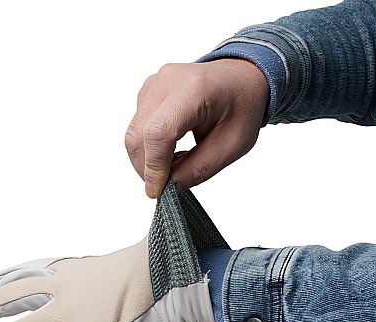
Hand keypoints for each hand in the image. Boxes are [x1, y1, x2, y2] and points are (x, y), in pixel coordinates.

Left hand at [0, 237, 215, 321]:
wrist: (187, 273)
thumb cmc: (172, 258)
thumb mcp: (146, 245)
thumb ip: (143, 235)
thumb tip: (163, 204)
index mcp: (80, 268)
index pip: (32, 271)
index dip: (6, 279)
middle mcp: (70, 289)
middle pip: (16, 297)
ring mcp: (76, 316)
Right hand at [125, 59, 268, 197]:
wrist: (240, 77)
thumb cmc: (241, 107)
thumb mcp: (232, 145)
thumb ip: (199, 168)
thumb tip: (169, 186)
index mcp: (195, 90)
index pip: (159, 132)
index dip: (154, 166)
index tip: (157, 191)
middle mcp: (167, 82)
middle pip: (138, 134)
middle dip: (146, 168)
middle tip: (168, 184)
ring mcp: (153, 84)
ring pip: (133, 133)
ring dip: (148, 158)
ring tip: (176, 163)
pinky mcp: (146, 92)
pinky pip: (137, 127)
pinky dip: (149, 147)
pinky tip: (171, 149)